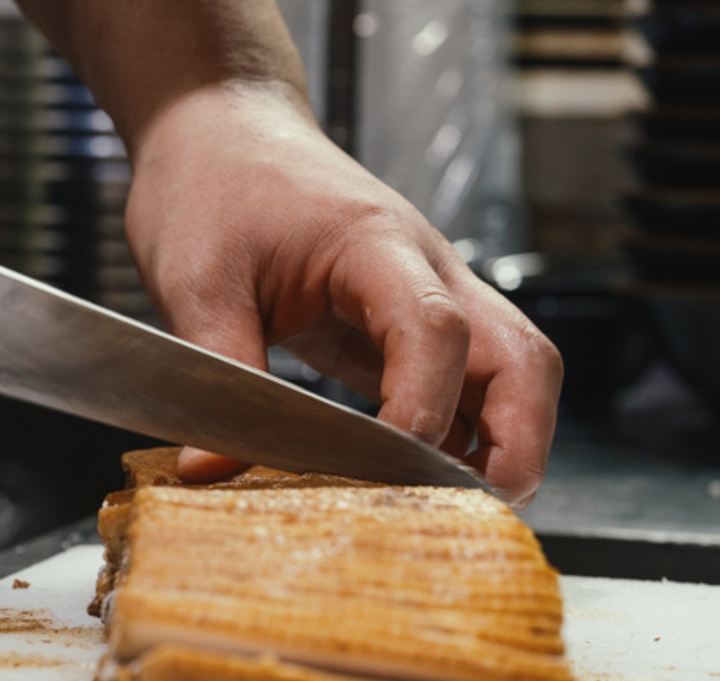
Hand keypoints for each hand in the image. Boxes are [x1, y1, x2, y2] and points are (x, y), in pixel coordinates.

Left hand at [124, 82, 562, 503]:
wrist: (224, 130)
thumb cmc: (215, 185)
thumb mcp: (196, 279)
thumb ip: (218, 371)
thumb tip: (214, 468)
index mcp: (376, 243)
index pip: (436, 329)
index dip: (425, 410)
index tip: (388, 470)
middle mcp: (428, 268)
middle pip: (523, 356)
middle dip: (519, 442)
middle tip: (479, 510)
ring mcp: (432, 294)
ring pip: (514, 372)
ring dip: (504, 444)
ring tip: (453, 507)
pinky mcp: (414, 322)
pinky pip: (469, 384)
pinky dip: (466, 436)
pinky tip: (424, 478)